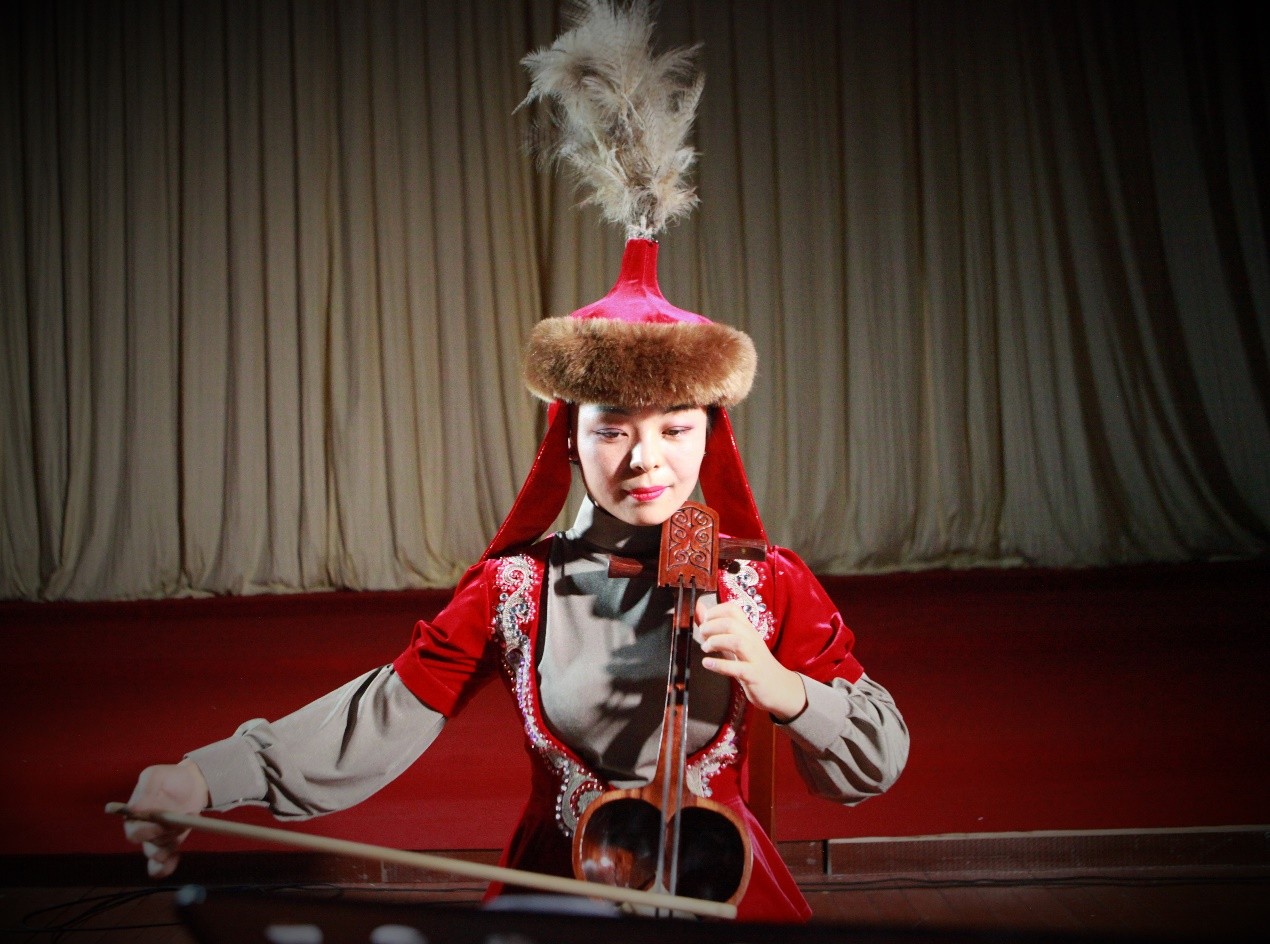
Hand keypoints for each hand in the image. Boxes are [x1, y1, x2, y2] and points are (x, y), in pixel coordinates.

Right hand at [123, 760, 209, 877]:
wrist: (193, 783)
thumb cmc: (171, 778)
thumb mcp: (155, 776)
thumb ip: (145, 790)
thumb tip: (133, 809)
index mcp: (134, 815)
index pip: (133, 832)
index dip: (147, 832)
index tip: (162, 823)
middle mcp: (142, 830)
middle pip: (147, 846)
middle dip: (165, 836)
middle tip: (181, 821)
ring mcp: (155, 840)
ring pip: (156, 855)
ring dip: (173, 843)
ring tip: (187, 823)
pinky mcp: (168, 845)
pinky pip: (159, 866)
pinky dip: (165, 868)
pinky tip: (176, 857)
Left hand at [695, 597, 807, 721]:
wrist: (780, 687)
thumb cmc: (754, 664)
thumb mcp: (736, 645)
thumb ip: (718, 630)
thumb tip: (700, 611)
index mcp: (748, 630)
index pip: (733, 609)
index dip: (714, 611)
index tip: (704, 620)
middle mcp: (752, 640)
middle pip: (731, 623)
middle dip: (710, 626)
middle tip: (702, 635)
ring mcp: (755, 657)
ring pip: (736, 641)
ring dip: (715, 642)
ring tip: (705, 648)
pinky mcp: (754, 675)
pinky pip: (737, 668)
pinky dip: (720, 664)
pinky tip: (707, 664)